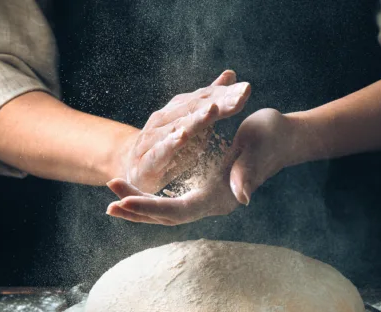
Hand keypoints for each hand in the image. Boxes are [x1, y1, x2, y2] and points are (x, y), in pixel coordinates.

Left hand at [105, 108, 299, 225]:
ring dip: (140, 207)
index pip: (178, 209)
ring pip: (167, 212)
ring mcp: (208, 198)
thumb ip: (248, 172)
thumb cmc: (271, 137)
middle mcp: (212, 203)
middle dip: (137, 208)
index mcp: (220, 196)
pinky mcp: (205, 190)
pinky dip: (151, 200)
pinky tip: (133, 194)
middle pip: (167, 216)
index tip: (122, 200)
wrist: (284, 138)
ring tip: (111, 200)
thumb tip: (242, 199)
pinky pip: (173, 202)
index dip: (149, 207)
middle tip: (108, 199)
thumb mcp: (256, 146)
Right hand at [126, 70, 250, 193]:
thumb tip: (230, 74)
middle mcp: (166, 119)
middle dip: (218, 102)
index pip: (205, 98)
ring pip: (179, 126)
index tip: (247, 89)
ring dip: (196, 118)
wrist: (133, 169)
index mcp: (179, 110)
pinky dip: (171, 143)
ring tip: (214, 110)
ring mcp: (154, 138)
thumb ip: (211, 101)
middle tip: (239, 96)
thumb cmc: (168, 145)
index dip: (226, 94)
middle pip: (195, 108)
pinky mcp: (147, 160)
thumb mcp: (193, 123)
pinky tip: (182, 137)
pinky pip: (160, 151)